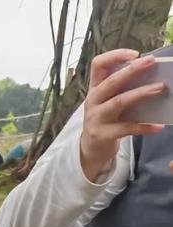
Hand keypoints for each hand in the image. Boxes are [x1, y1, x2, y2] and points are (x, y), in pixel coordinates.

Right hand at [80, 50, 164, 182]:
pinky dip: (143, 127)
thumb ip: (122, 88)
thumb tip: (151, 76)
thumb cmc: (105, 118)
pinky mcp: (102, 135)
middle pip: (111, 82)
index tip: (134, 54)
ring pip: (118, 102)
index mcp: (95, 88)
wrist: (90, 147)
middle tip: (151, 62)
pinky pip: (126, 129)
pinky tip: (158, 126)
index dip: (114, 56)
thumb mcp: (107, 101)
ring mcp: (96, 118)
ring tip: (159, 87)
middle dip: (131, 70)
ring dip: (140, 93)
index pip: (98, 65)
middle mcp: (93, 101)